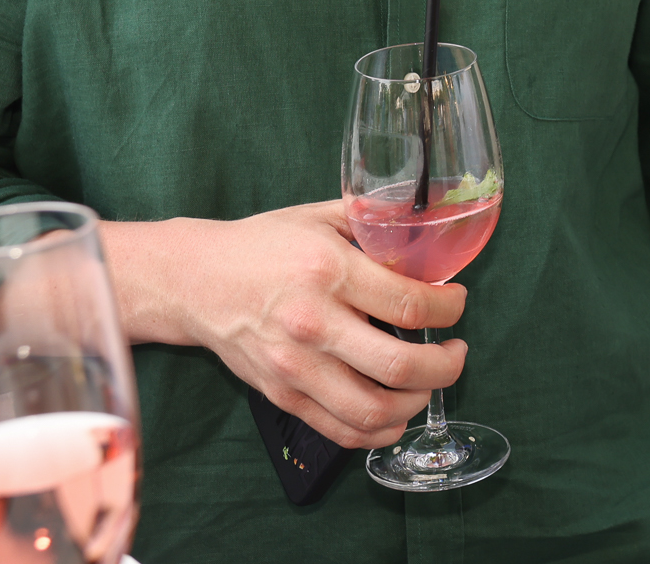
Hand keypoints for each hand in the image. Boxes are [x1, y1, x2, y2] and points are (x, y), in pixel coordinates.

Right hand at [100, 200, 467, 448]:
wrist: (193, 281)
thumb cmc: (262, 245)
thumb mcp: (319, 216)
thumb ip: (373, 221)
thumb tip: (425, 225)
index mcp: (329, 273)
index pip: (410, 306)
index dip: (450, 310)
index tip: (456, 303)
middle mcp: (313, 325)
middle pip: (400, 366)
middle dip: (446, 367)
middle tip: (456, 352)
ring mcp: (295, 367)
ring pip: (373, 411)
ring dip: (417, 404)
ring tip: (429, 383)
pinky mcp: (282, 396)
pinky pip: (340, 430)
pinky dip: (378, 431)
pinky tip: (396, 412)